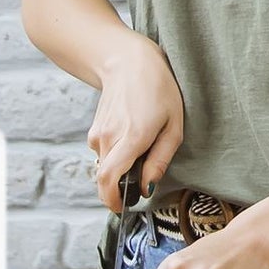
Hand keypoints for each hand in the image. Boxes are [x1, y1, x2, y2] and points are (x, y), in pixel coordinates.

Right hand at [88, 31, 182, 211]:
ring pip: (105, 166)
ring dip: (120, 169)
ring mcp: (98, 133)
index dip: (112, 200)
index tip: (122, 208)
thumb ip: (160, 160)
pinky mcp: (94, 129)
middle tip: (138, 184)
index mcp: (131, 138)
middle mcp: (109, 138)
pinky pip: (103, 153)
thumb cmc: (158, 89)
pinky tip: (131, 137)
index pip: (109, 179)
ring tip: (142, 149)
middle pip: (105, 179)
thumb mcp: (174, 125)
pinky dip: (115, 156)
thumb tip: (146, 187)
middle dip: (119, 189)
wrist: (127, 60)